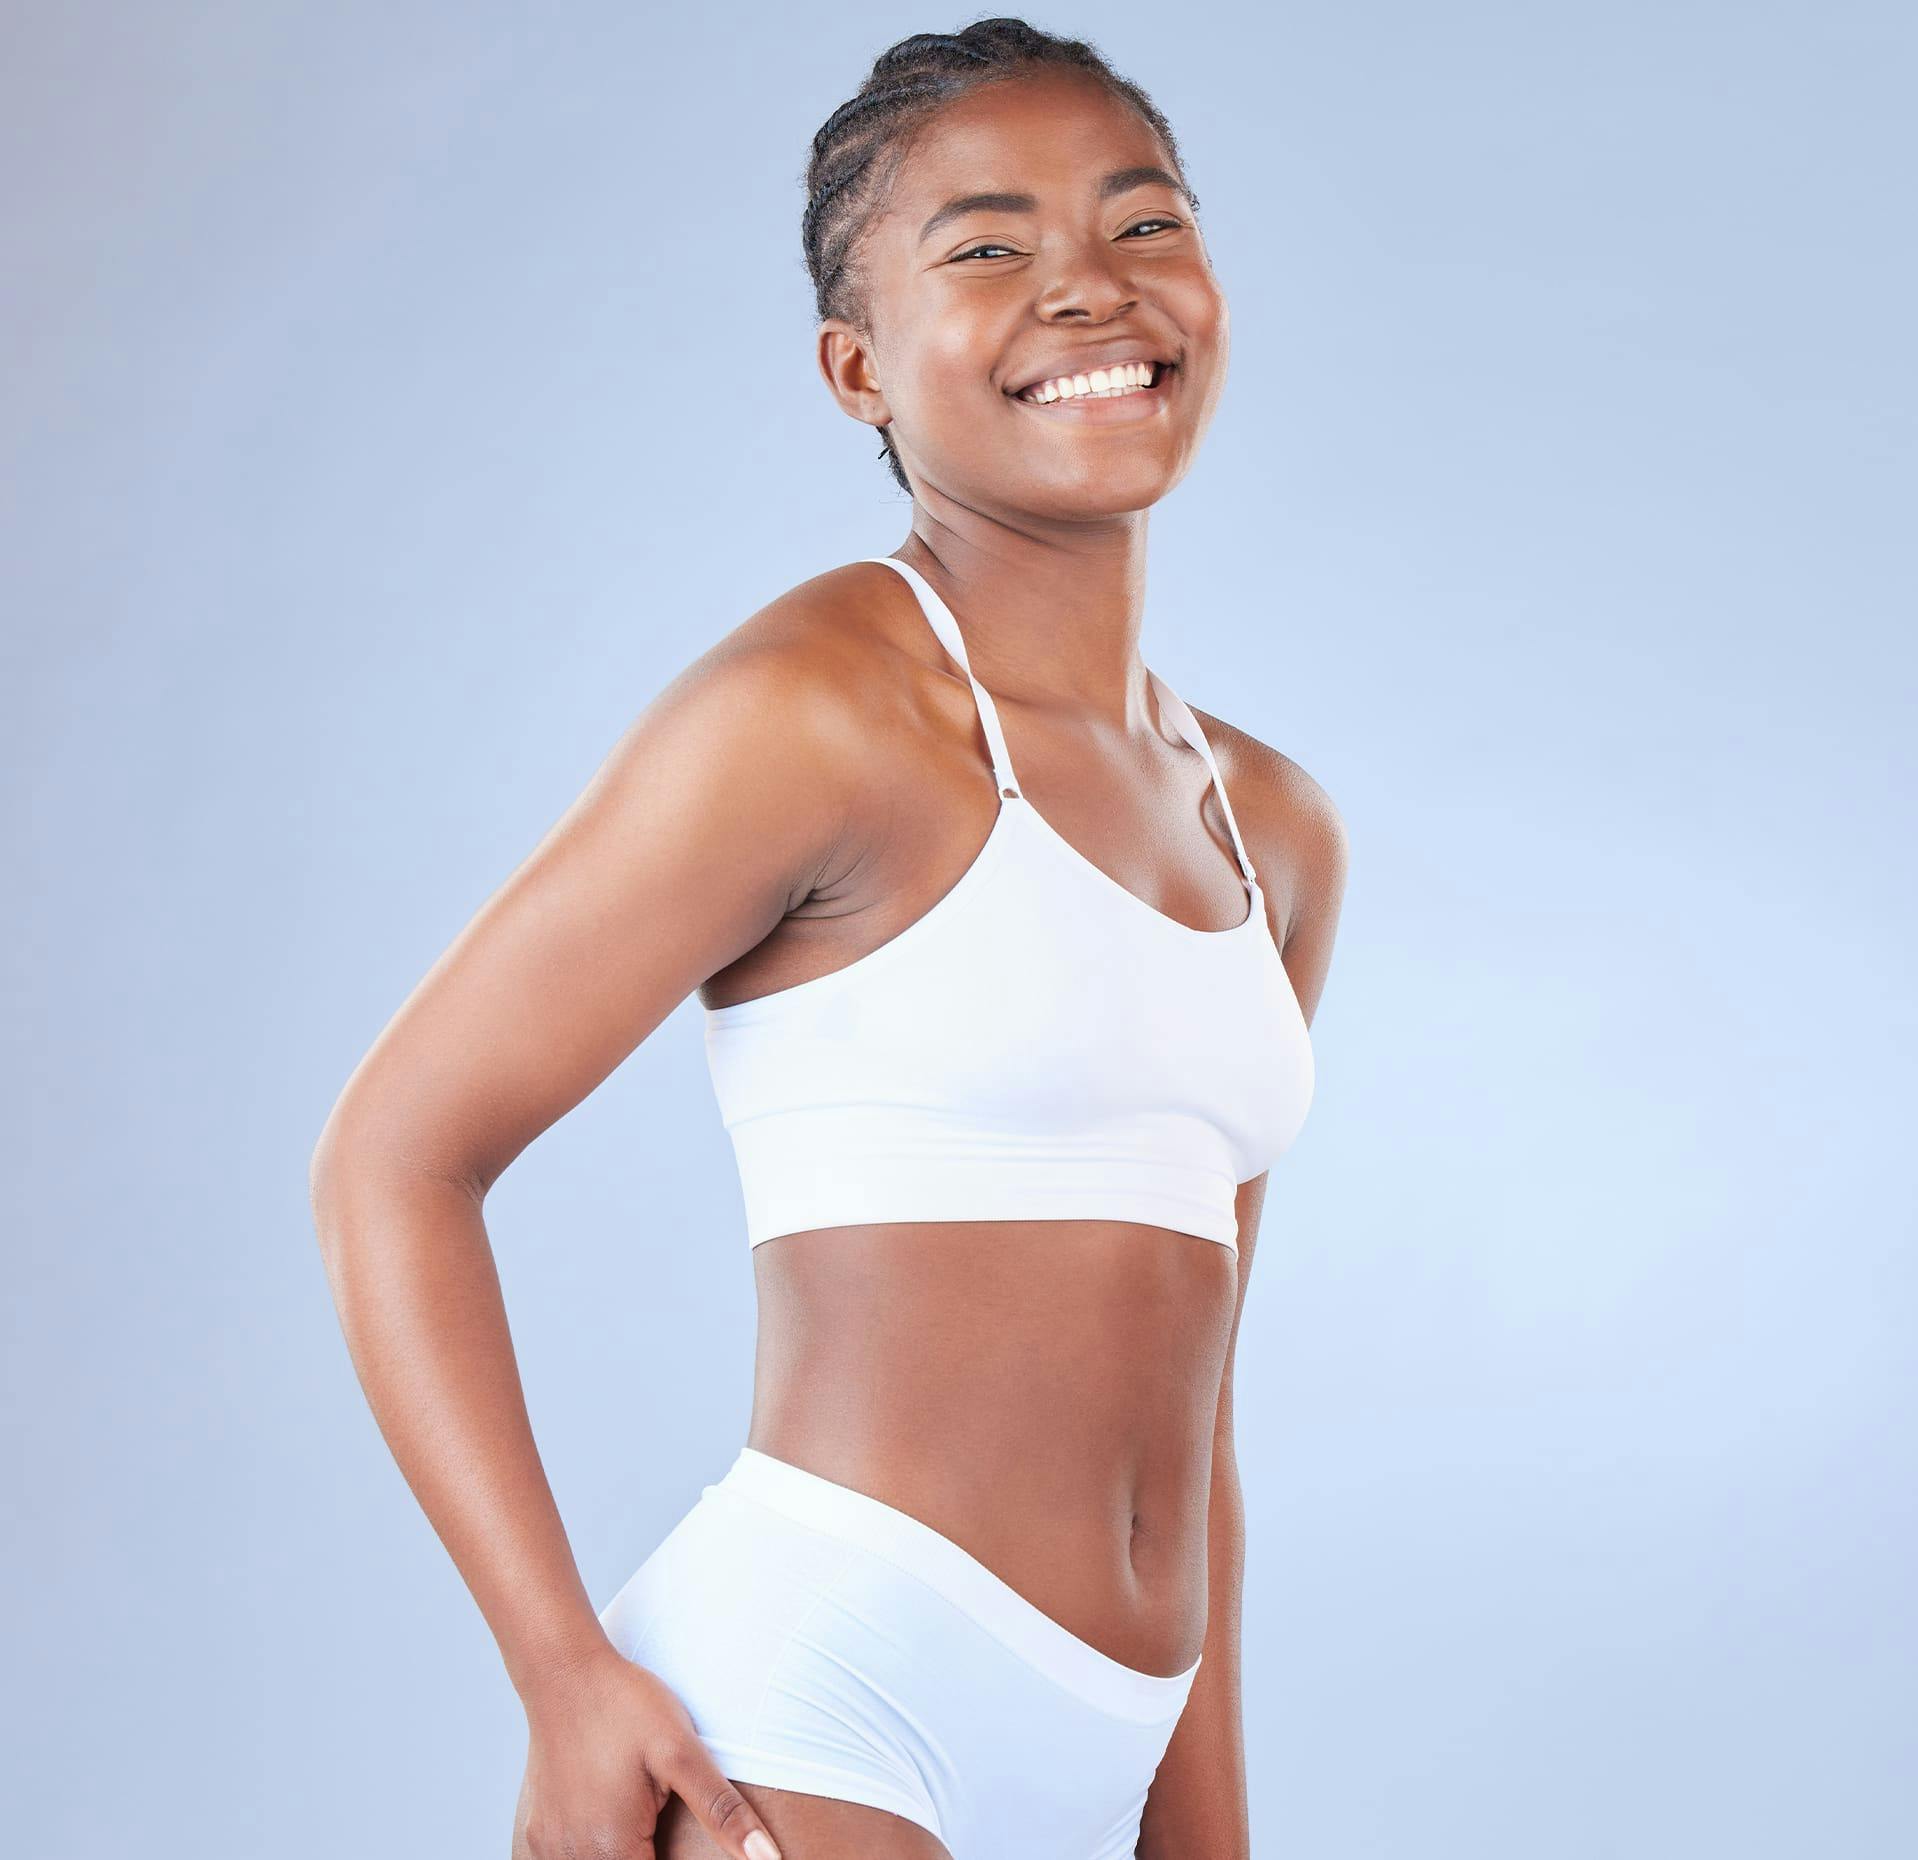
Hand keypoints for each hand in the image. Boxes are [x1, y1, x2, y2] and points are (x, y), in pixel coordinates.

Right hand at [511, 1643, 780, 1859]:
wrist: (565, 1672)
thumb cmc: (625, 1705)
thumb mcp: (682, 1750)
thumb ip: (721, 1810)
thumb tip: (767, 1857)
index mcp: (613, 1846)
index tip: (678, 1832)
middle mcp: (572, 1857)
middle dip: (650, 1854)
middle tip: (659, 1813)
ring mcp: (547, 1848)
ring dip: (619, 1852)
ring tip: (638, 1817)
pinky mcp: (535, 1834)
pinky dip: (590, 1851)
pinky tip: (608, 1823)